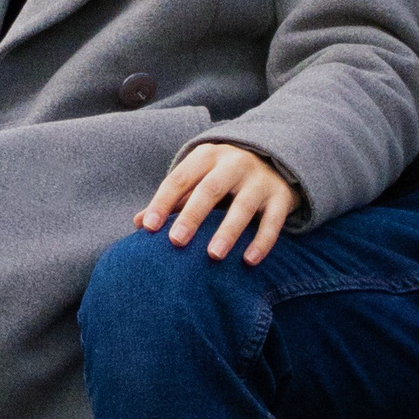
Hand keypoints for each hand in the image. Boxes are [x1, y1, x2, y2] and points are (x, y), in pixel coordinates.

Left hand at [136, 143, 301, 264]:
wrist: (274, 157)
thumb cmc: (223, 176)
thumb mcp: (198, 178)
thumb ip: (173, 200)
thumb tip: (137, 224)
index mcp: (207, 157)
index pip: (180, 178)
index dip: (162, 202)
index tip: (148, 227)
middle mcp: (234, 163)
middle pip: (210, 189)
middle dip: (193, 215)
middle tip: (176, 241)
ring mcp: (259, 180)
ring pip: (243, 205)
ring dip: (228, 230)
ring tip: (213, 255)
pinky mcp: (281, 197)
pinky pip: (272, 221)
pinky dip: (262, 241)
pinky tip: (249, 261)